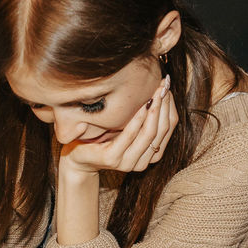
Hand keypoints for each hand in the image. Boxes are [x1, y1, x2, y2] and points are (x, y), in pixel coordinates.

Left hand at [61, 75, 177, 177]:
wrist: (77, 156)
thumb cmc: (103, 137)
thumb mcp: (125, 126)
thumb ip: (141, 118)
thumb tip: (158, 89)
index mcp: (150, 155)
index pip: (168, 127)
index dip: (170, 106)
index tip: (167, 86)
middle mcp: (142, 162)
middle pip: (161, 129)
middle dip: (164, 105)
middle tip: (164, 85)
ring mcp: (127, 162)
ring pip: (149, 133)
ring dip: (154, 110)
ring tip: (156, 91)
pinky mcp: (112, 158)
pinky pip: (129, 135)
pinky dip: (137, 119)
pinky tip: (142, 104)